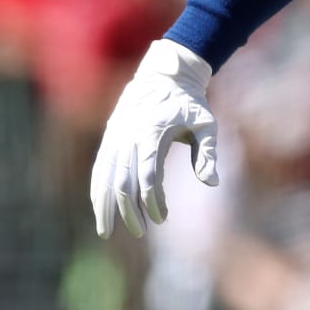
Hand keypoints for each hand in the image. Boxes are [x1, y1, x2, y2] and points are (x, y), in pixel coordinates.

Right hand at [90, 39, 218, 237]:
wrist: (165, 76)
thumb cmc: (190, 103)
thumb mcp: (206, 123)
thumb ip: (208, 153)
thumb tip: (212, 183)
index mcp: (152, 134)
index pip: (147, 176)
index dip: (152, 201)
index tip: (160, 218)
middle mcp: (129, 137)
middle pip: (122, 182)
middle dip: (127, 211)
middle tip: (138, 233)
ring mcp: (115, 137)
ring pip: (104, 177)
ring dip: (104, 206)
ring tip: (106, 232)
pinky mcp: (110, 138)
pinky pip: (99, 168)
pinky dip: (97, 189)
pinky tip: (99, 208)